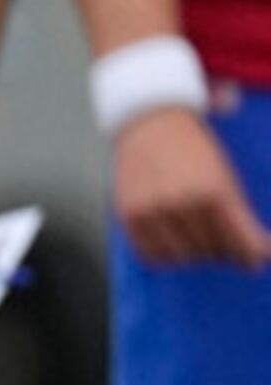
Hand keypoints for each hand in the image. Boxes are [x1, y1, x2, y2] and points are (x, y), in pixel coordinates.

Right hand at [109, 108, 270, 270]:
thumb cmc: (195, 151)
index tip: (254, 261)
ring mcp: (153, 210)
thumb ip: (239, 216)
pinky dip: (164, 255)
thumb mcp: (225, 177)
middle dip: (220, 249)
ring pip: (181, 257)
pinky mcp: (129, 216)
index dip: (250, 255)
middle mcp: (183, 202)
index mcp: (215, 190)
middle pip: (211, 252)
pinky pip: (151, 255)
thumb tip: (255, 255)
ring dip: (192, 253)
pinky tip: (171, 239)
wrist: (151, 123)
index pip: (239, 241)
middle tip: (218, 237)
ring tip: (194, 236)